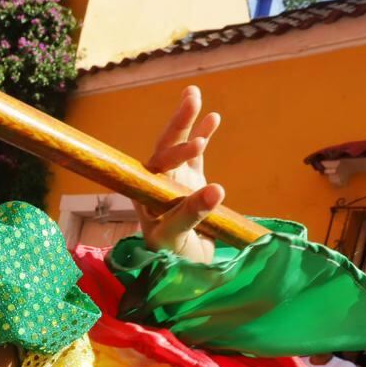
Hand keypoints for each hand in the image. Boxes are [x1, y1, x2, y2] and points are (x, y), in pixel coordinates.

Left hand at [135, 86, 223, 261]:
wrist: (182, 271)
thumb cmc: (171, 257)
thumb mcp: (177, 237)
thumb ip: (192, 214)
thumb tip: (217, 189)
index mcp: (148, 194)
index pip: (158, 165)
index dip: (175, 152)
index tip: (199, 148)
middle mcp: (158, 184)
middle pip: (165, 147)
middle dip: (178, 124)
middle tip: (192, 97)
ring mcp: (174, 182)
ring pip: (179, 147)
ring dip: (188, 123)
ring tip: (194, 94)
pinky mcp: (191, 184)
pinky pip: (196, 156)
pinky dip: (203, 137)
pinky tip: (213, 118)